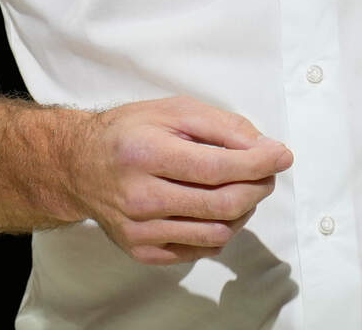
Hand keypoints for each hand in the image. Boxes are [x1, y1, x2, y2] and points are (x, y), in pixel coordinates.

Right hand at [65, 96, 292, 265]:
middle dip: (258, 187)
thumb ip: (221, 126)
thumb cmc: (130, 132)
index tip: (282, 155)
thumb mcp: (173, 111)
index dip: (258, 164)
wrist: (79, 166)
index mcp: (146, 154)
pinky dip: (220, 230)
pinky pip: (199, 250)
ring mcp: (140, 230)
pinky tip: (217, 209)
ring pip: (216, 233)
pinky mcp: (142, 251)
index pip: (217, 168)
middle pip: (222, 205)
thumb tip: (265, 147)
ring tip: (242, 189)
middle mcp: (139, 197)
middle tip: (266, 172)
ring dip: (244, 211)